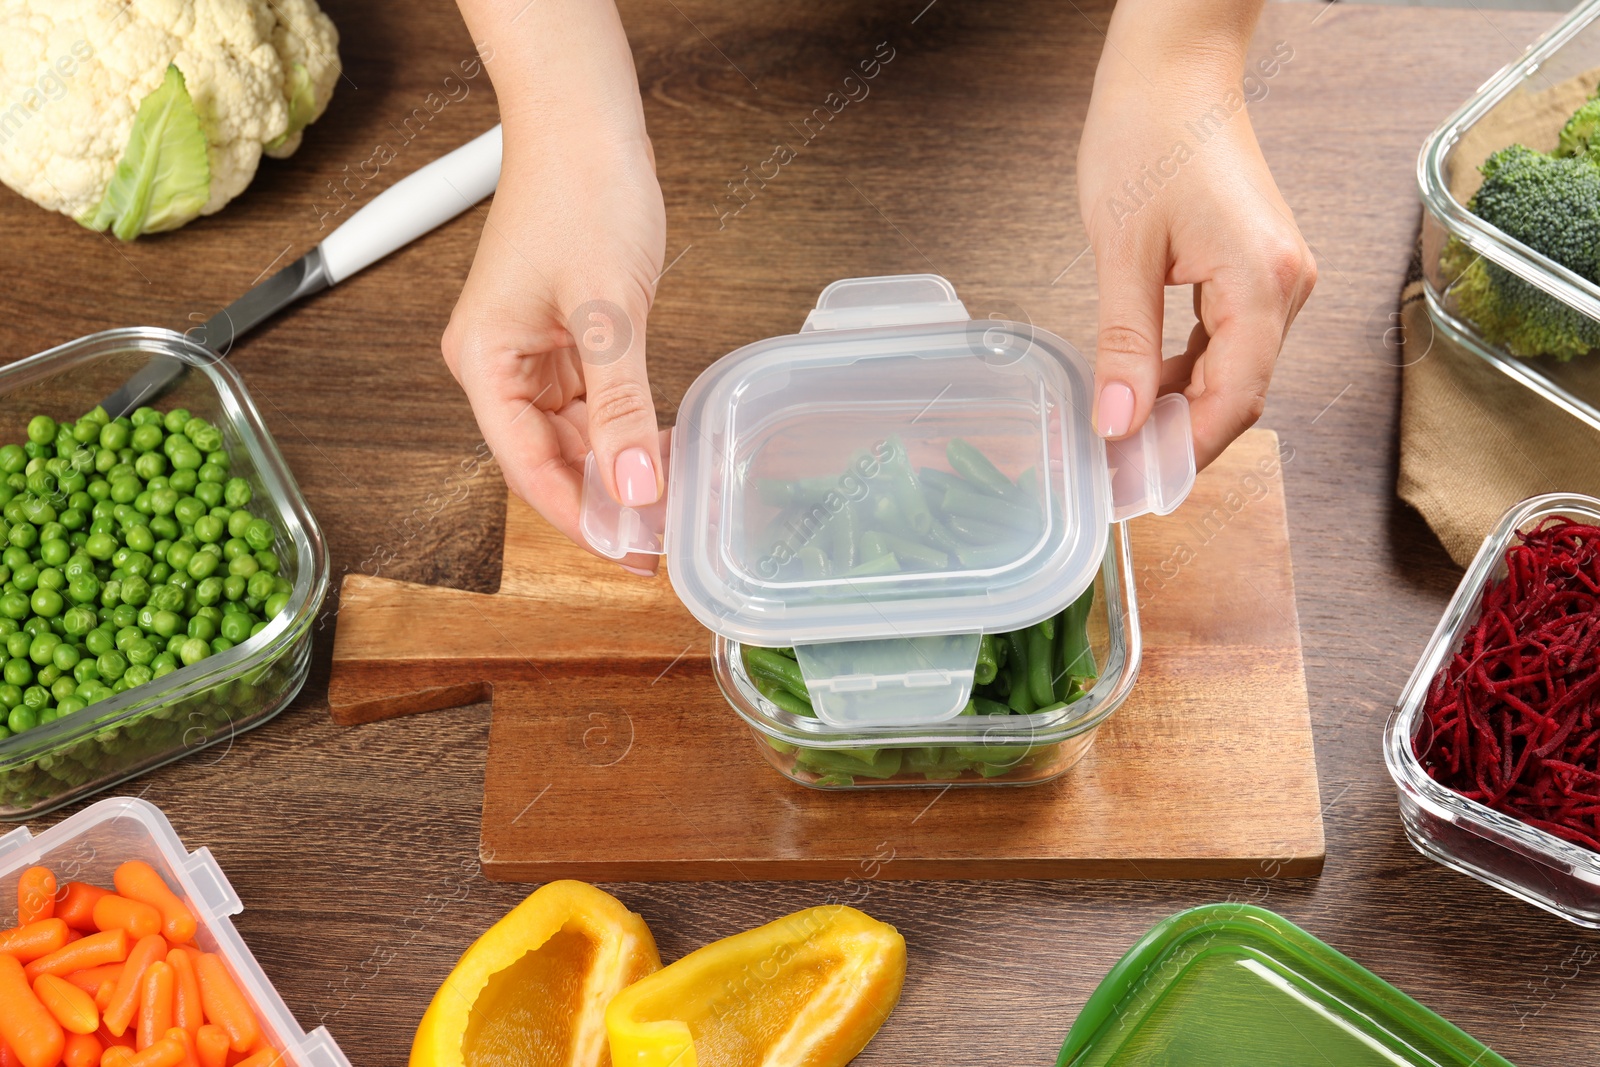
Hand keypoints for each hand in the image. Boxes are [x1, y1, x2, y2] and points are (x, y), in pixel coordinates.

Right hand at [441, 119, 667, 573]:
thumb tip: (637, 489)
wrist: (587, 122)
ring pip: (573, 438)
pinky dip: (625, 431)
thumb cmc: (581, 193)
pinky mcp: (563, 340)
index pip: (529, 469)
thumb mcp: (608, 311)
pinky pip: (591, 406)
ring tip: (673, 500)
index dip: (581, 519)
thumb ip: (622, 407)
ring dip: (619, 468)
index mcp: (483, 363)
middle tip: (663, 538)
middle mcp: (497, 366)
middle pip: (548, 461)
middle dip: (605, 500)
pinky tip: (664, 449)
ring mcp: (530, 354)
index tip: (630, 554)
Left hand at [1076, 6, 1315, 469]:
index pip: (1234, 402)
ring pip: (1233, 372)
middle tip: (1116, 476)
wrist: (1173, 69)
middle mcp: (1285, 286)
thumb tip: (1119, 423)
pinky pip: (1227, 342)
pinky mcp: (1255, 270)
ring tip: (1119, 440)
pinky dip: (1188, 373)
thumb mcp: (1122, 251)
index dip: (1183, 454)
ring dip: (1180, 409)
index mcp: (1262, 283)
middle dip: (1179, 440)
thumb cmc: (1149, 135)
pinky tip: (1144, 389)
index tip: (1134, 489)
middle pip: (1239, 395)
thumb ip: (1125, 346)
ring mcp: (1276, 278)